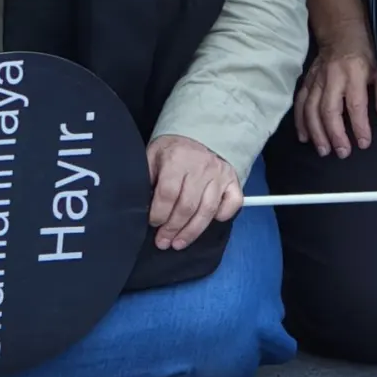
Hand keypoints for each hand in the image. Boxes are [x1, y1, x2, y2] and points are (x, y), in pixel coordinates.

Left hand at [147, 134, 242, 248]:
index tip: (153, 223)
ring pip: (208, 210)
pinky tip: (210, 222)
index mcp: (178, 158)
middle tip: (163, 242)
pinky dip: (223, 216)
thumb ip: (148, 178)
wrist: (198, 133)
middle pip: (187, 206)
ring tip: (179, 243)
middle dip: (173, 229)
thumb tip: (143, 206)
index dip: (158, 213)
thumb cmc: (173, 150)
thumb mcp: (154, 156)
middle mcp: (201, 166)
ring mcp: (219, 174)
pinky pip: (232, 203)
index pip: (168, 193)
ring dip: (192, 231)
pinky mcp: (232, 180)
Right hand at [293, 19, 376, 157]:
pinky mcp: (308, 80)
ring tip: (323, 150)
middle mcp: (333, 76)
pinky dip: (300, 120)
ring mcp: (317, 78)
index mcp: (354, 72)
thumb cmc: (364, 50)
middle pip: (329, 109)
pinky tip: (304, 136)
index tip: (363, 143)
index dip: (359, 126)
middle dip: (334, 134)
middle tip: (342, 153)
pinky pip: (300, 102)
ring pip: (311, 108)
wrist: (340, 30)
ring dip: (316, 131)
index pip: (355, 104)